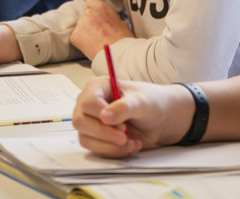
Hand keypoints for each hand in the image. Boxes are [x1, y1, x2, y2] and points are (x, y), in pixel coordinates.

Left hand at [69, 0, 133, 59]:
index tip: (97, 18)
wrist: (117, 53)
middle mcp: (89, 12)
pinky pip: (76, 38)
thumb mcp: (122, 24)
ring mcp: (81, 24)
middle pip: (86, 16)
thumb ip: (113, 19)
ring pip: (81, 28)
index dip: (94, 11)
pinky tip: (90, 48)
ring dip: (85, 34)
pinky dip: (81, 43)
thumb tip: (113, 23)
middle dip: (90, 24)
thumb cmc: (123, 40)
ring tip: (96, 43)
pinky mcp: (74, 36)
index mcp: (101, 7)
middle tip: (98, 34)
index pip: (91, 2)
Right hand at [72, 77, 193, 157]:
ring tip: (130, 142)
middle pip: (80, 122)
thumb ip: (124, 107)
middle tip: (125, 136)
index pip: (87, 102)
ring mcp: (90, 122)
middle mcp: (89, 104)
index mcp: (97, 87)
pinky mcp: (96, 138)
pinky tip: (130, 145)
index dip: (101, 115)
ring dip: (110, 145)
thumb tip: (104, 117)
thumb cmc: (150, 102)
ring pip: (86, 139)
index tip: (122, 124)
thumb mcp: (141, 102)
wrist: (159, 118)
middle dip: (104, 133)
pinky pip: (96, 150)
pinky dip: (114, 152)